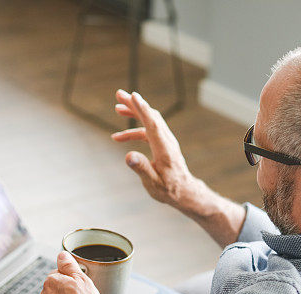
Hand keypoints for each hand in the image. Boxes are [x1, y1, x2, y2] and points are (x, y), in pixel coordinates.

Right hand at [111, 90, 201, 209]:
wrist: (183, 192)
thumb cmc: (168, 190)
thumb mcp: (152, 183)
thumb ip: (141, 168)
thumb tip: (129, 156)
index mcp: (164, 150)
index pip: (153, 124)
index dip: (142, 109)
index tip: (133, 96)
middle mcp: (167, 142)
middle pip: (151, 117)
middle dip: (135, 104)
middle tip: (119, 94)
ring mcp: (166, 141)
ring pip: (150, 121)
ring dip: (134, 113)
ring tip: (117, 108)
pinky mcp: (163, 144)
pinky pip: (148, 131)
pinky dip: (134, 130)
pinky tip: (119, 137)